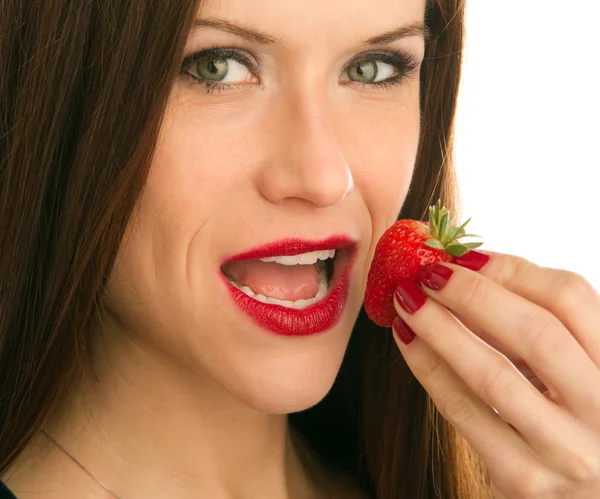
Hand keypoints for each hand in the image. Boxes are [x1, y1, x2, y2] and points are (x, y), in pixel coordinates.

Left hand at [391, 250, 599, 498]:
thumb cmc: (576, 418)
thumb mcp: (577, 368)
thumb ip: (542, 328)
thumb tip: (467, 273)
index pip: (570, 298)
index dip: (511, 269)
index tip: (464, 257)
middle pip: (534, 333)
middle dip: (471, 294)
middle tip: (426, 271)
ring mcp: (566, 451)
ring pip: (492, 375)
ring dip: (440, 328)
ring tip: (406, 299)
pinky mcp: (524, 479)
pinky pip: (464, 413)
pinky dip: (429, 368)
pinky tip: (407, 340)